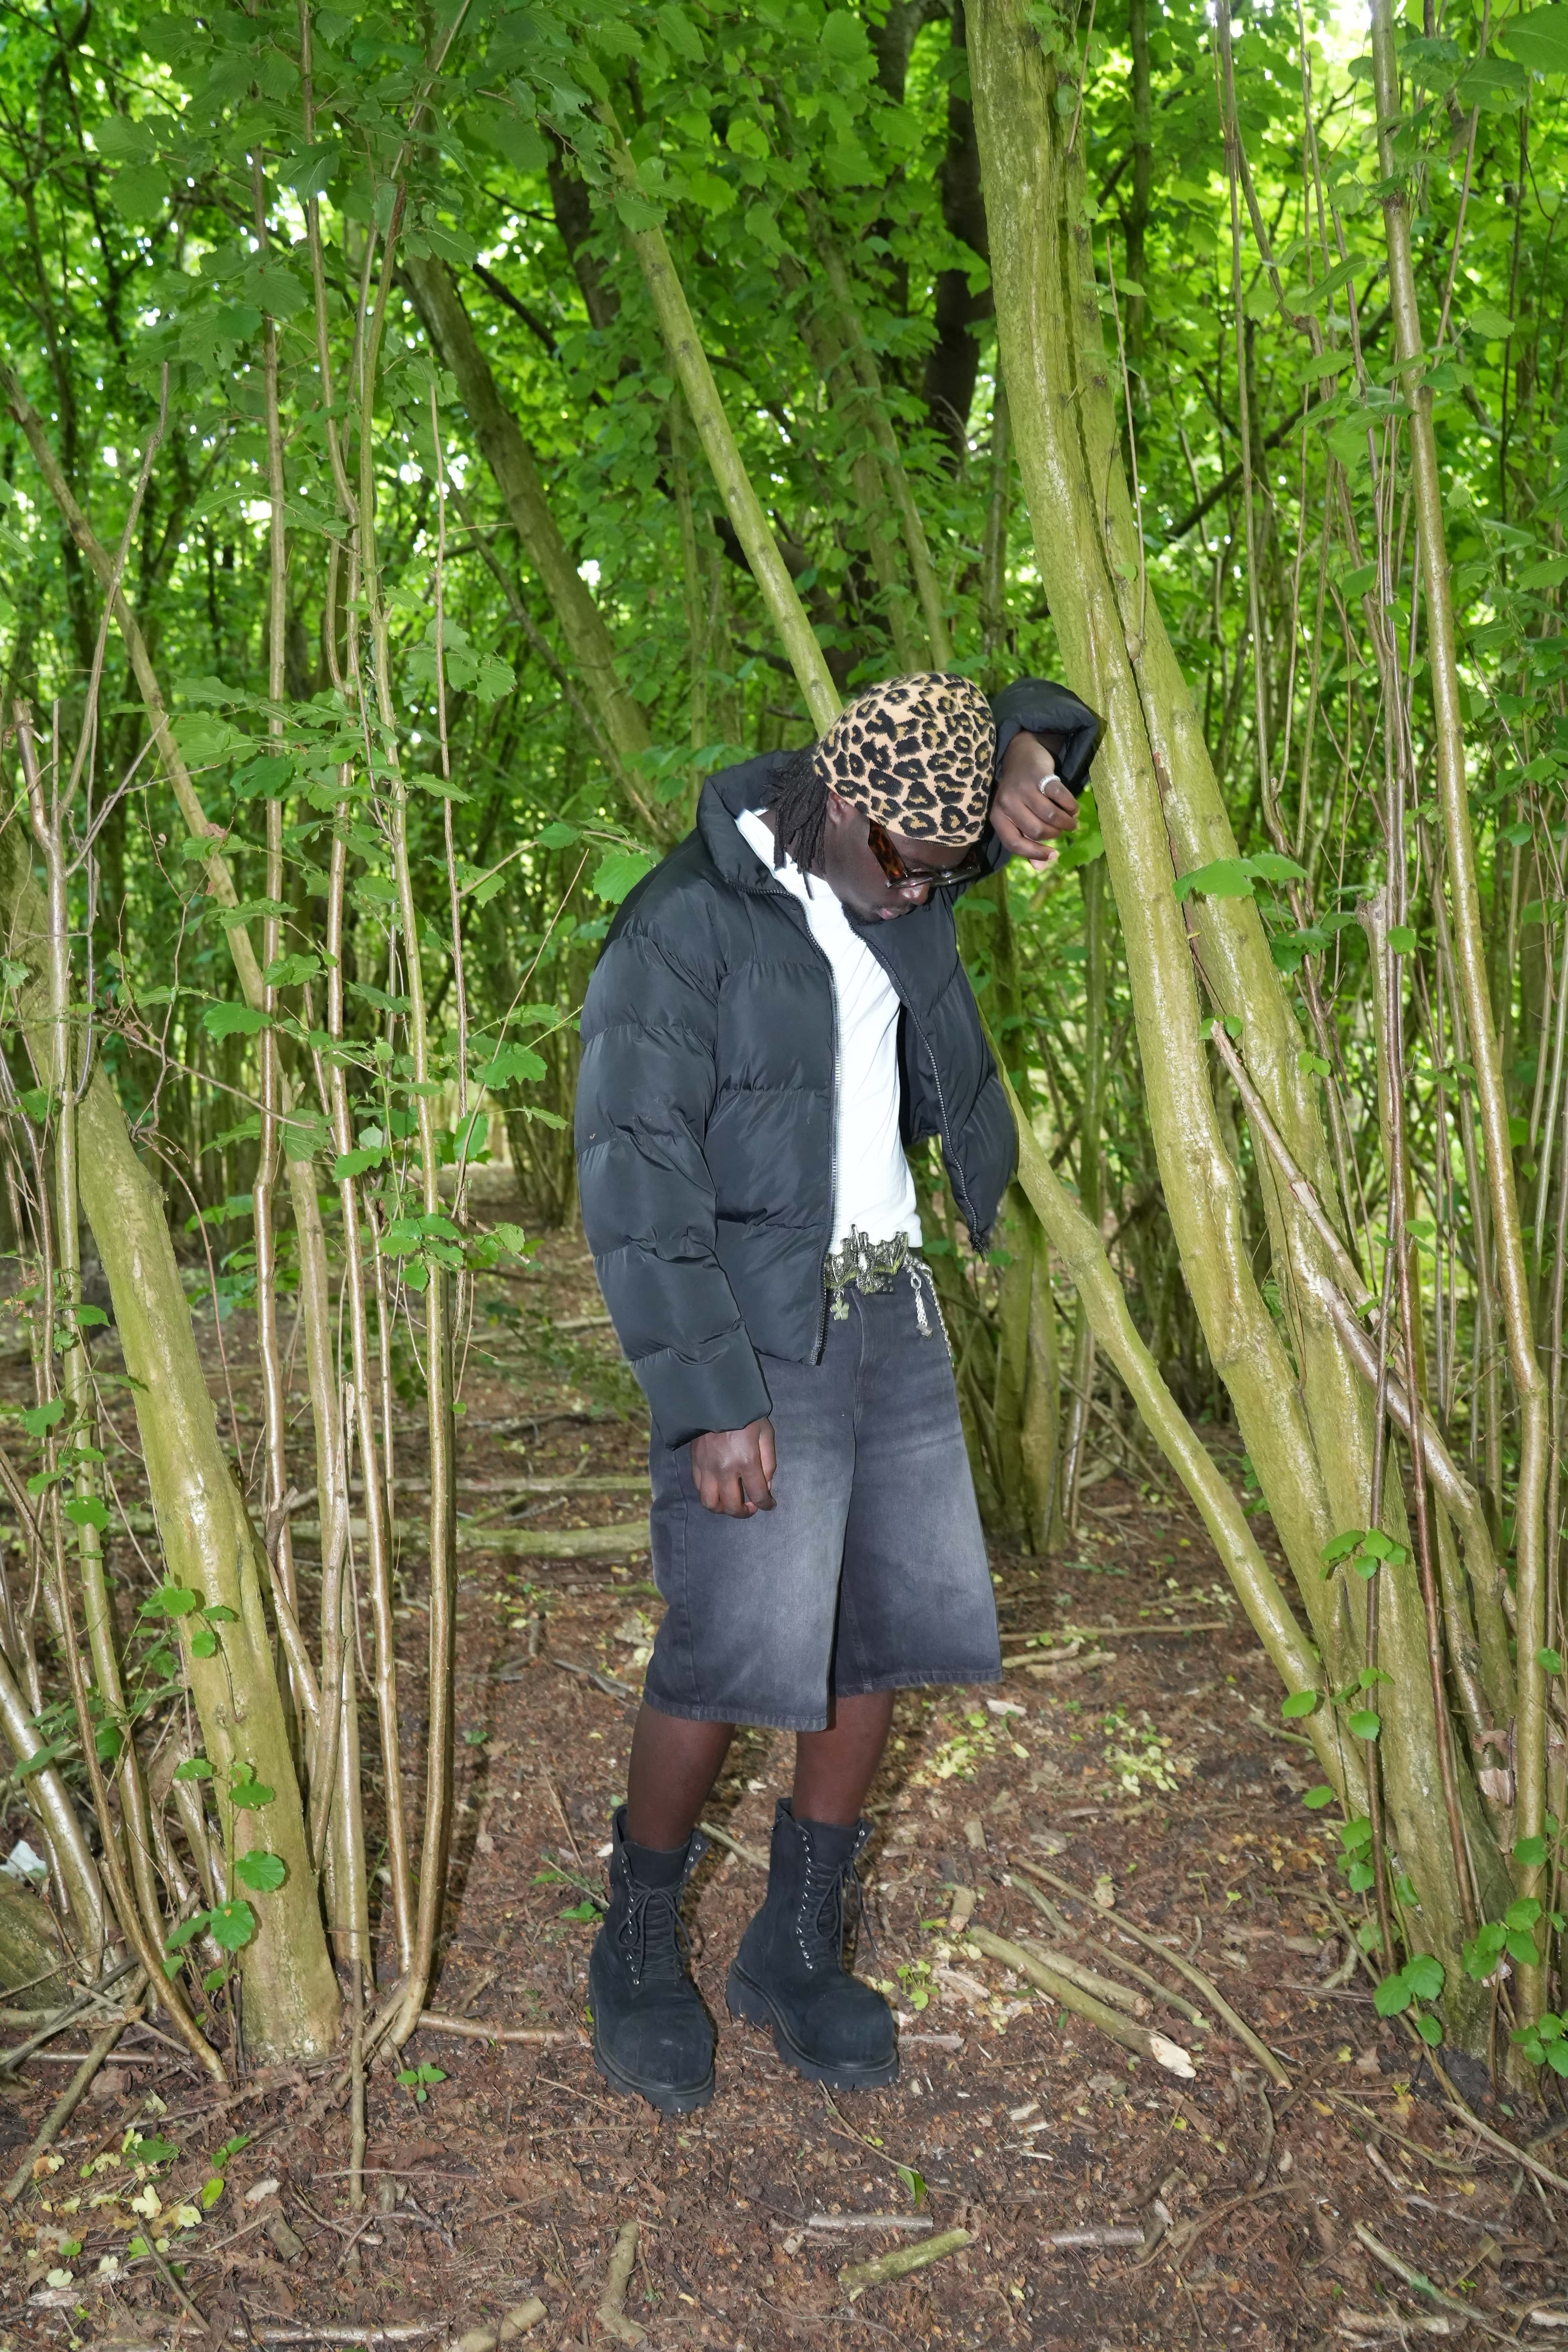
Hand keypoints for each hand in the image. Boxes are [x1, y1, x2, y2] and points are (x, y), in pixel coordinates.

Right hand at [690, 1417, 775, 1515]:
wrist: (715, 1397)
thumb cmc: (746, 1414)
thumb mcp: (766, 1433)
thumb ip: (768, 1462)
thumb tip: (766, 1484)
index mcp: (746, 1462)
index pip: (758, 1495)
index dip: (766, 1505)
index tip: (769, 1505)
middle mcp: (725, 1470)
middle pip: (731, 1506)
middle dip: (743, 1513)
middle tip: (750, 1507)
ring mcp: (706, 1468)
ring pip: (710, 1503)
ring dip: (722, 1509)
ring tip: (730, 1503)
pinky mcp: (694, 1463)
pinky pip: (699, 1488)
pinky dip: (709, 1494)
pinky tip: (718, 1488)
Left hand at [989, 729, 1078, 868]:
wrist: (1020, 754)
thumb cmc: (1019, 793)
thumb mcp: (1016, 817)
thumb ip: (1027, 842)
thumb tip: (1042, 867)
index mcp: (997, 817)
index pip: (1014, 843)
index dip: (1034, 853)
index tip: (1053, 855)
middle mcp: (1006, 803)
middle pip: (1036, 830)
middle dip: (1054, 834)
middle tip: (1063, 830)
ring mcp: (1022, 788)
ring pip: (1049, 815)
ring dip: (1065, 822)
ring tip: (1072, 822)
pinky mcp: (1039, 775)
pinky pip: (1060, 797)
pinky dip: (1070, 806)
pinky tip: (1073, 808)